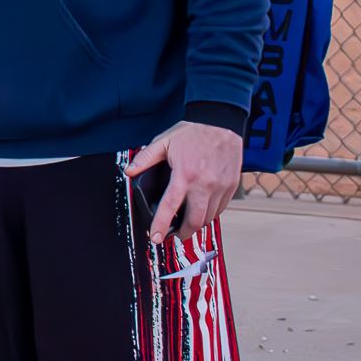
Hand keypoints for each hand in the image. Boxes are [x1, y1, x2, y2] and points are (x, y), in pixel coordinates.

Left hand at [129, 121, 242, 244]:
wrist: (222, 123)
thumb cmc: (193, 132)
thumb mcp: (164, 141)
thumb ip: (145, 158)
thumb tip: (129, 171)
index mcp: (185, 174)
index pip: (170, 206)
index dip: (161, 225)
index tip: (155, 237)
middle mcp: (205, 184)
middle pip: (195, 221)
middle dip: (183, 233)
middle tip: (174, 234)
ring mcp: (221, 187)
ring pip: (210, 217)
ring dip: (197, 224)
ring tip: (187, 224)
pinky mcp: (231, 186)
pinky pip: (221, 208)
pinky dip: (211, 214)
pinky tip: (202, 211)